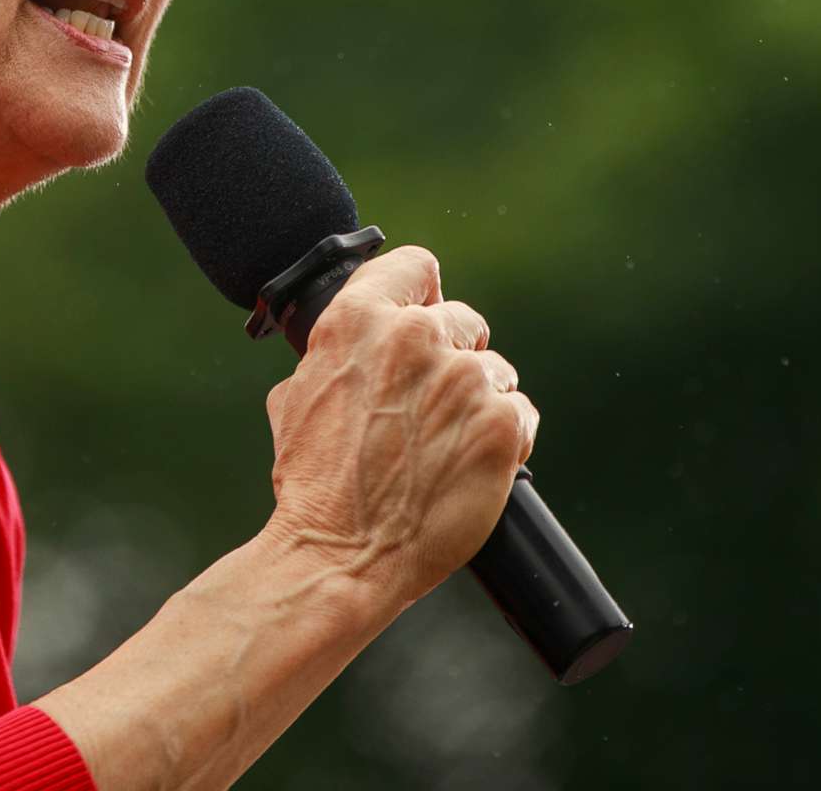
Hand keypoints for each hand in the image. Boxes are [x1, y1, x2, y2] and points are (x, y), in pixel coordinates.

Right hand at [259, 245, 538, 613]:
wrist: (340, 554)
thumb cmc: (314, 486)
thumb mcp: (298, 396)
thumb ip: (336, 353)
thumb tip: (356, 343)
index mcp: (359, 319)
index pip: (416, 267)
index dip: (424, 294)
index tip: (427, 315)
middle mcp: (414, 336)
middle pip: (463, 321)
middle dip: (453, 359)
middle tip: (431, 409)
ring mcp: (463, 379)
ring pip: (496, 371)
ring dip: (479, 402)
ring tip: (445, 449)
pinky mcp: (501, 424)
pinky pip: (522, 413)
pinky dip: (505, 439)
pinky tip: (471, 467)